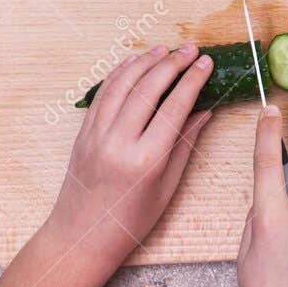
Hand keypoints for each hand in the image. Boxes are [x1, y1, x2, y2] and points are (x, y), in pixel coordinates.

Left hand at [40, 44, 217, 277]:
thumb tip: (204, 111)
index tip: (206, 63)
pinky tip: (133, 63)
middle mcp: (118, 143)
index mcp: (145, 160)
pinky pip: (101, 95)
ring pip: (121, 85)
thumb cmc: (130, 221)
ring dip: (144, 62)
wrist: (81, 237)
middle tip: (191, 50)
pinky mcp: (83, 134)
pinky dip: (118, 74)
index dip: (192, 81)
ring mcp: (96, 135)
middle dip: (172, 64)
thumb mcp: (166, 187)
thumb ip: (184, 145)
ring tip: (164, 49)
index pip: (174, 107)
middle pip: (147, 89)